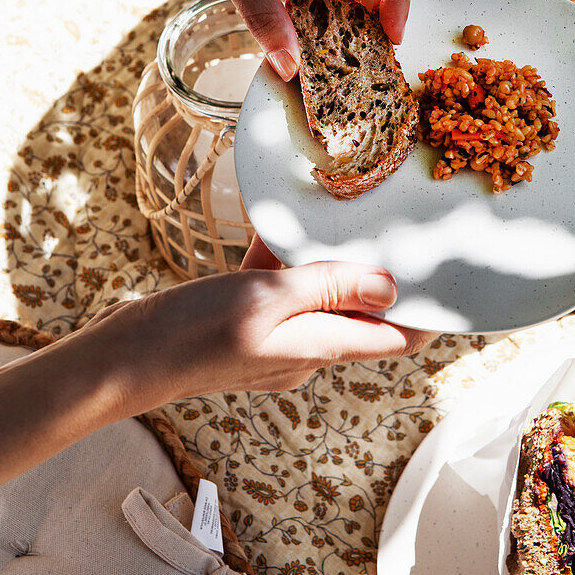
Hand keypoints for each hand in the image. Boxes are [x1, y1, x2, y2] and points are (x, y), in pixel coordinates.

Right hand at [99, 237, 435, 405]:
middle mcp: (304, 347)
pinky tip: (275, 227)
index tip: (449, 276)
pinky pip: (278, 288)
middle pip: (359, 310)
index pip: (396, 336)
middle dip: (376, 272)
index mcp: (319, 347)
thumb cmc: (194, 331)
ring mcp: (274, 337)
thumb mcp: (268, 299)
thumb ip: (329, 288)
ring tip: (335, 216)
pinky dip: (282, 260)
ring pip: (317, 292)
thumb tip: (389, 285)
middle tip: (393, 226)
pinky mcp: (244, 324)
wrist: (124, 359)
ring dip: (324, 258)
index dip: (428, 313)